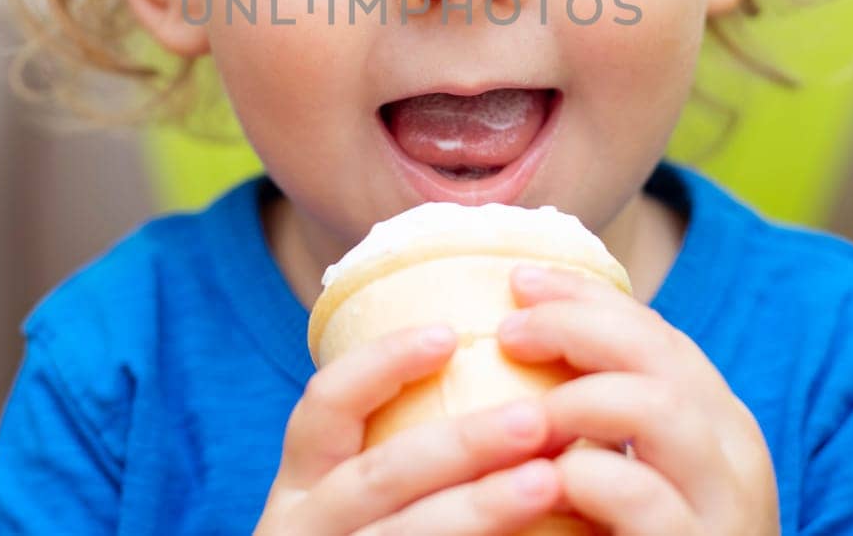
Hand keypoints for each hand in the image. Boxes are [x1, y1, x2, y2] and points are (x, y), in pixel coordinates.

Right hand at [256, 323, 566, 534]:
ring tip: (552, 482)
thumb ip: (407, 456)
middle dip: (460, 444)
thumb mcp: (356, 505)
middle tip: (537, 417)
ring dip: (479, 510)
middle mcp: (305, 533)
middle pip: (377, 479)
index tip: (449, 335)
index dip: (380, 366)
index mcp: (300, 491)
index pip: (323, 410)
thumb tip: (494, 368)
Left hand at [497, 264, 779, 534]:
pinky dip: (583, 476)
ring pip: (660, 409)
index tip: (518, 280)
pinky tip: (542, 481)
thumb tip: (526, 336)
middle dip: (579, 327)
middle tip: (510, 331)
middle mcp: (734, 455)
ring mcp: (726, 507)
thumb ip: (605, 418)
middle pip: (661, 354)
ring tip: (523, 412)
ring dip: (577, 397)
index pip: (656, 333)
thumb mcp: (636, 473)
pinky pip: (640, 496)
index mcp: (717, 424)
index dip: (586, 297)